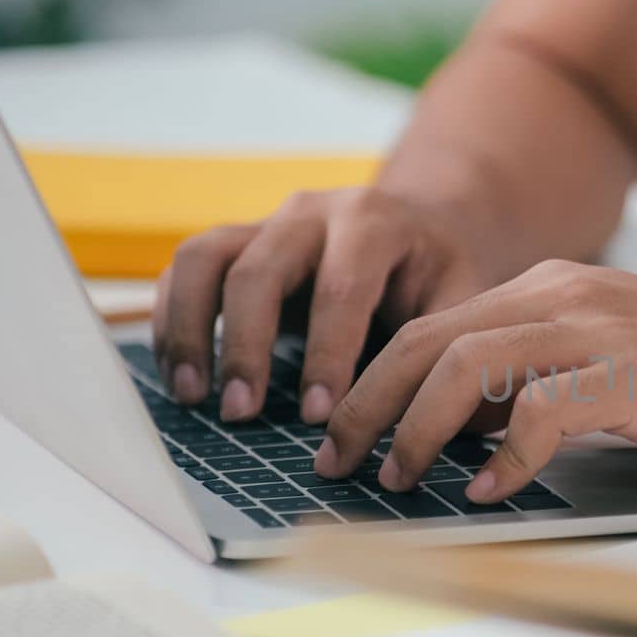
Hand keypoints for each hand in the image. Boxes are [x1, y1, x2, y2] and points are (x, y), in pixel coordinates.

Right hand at [152, 185, 505, 423]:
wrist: (422, 225)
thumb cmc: (443, 275)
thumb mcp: (463, 298)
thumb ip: (443, 346)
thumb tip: (426, 423)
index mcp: (375, 223)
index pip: (341, 289)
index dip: (326, 355)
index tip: (317, 416)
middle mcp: (311, 212)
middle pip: (259, 270)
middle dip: (246, 347)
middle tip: (241, 414)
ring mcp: (266, 221)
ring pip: (204, 260)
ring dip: (191, 330)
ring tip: (194, 397)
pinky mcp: (236, 241)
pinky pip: (185, 270)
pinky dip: (173, 321)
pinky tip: (181, 376)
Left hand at [311, 261, 636, 501]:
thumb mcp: (610, 359)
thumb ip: (540, 378)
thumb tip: (468, 432)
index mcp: (554, 288)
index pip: (433, 324)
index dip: (374, 377)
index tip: (345, 430)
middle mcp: (564, 295)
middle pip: (428, 338)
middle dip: (369, 402)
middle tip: (338, 459)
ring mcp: (598, 329)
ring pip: (466, 367)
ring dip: (416, 429)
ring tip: (396, 479)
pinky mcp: (632, 372)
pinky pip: (541, 410)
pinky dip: (503, 456)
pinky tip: (490, 492)